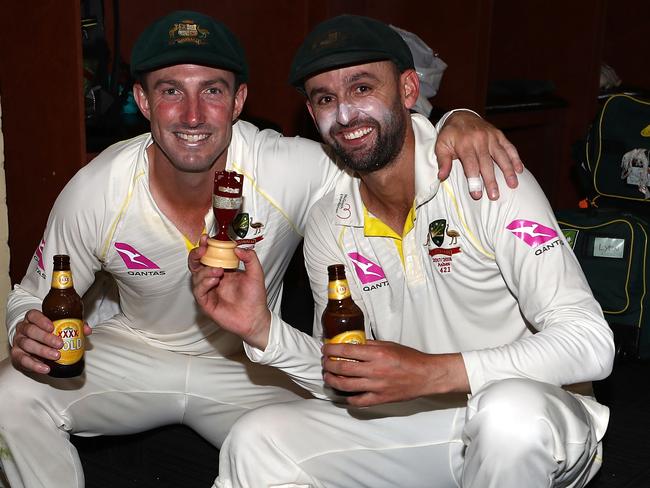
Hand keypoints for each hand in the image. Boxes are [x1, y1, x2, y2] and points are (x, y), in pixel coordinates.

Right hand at [10, 309, 91, 374]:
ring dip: (43, 351)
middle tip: (60, 344)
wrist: (29, 347)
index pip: (33, 315)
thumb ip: (73, 326)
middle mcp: (23, 329)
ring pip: (27, 344)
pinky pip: (23, 360)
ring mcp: (18, 342)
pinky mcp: (16, 355)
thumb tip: (86, 330)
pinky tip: (46, 368)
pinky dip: (35, 365)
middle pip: (31, 330)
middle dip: (46, 337)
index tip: (52, 327)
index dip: (41, 320)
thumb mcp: (58, 327)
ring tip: (56, 356)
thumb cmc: (46, 334)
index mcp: (32, 319)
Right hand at [189, 235, 270, 349]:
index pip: (209, 255)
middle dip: (196, 255)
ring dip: (205, 271)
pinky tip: (214, 281)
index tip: (207, 238)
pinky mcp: (206, 303)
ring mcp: (209, 291)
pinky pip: (199, 291)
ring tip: (218, 271)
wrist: (255, 317)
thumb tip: (237, 248)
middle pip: (196, 264)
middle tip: (203, 250)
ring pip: (196, 276)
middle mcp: (213, 279)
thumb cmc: (255, 297)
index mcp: (223, 270)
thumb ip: (250, 258)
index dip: (205, 246)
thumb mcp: (256, 273)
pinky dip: (204, 284)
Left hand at [321, 340, 468, 406]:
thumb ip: (370, 345)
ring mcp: (376, 386)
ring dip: (332, 380)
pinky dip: (347, 398)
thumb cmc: (410, 359)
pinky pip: (357, 401)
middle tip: (324, 362)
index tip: (325, 348)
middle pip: (342, 368)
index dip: (331, 349)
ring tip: (328, 376)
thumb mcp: (389, 345)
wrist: (426, 376)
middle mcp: (374, 370)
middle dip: (328, 364)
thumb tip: (353, 344)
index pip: (346, 350)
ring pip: (345, 385)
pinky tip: (343, 393)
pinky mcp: (379, 399)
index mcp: (377, 354)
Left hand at [436, 111, 523, 199]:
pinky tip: (519, 170)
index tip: (477, 195)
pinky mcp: (499, 135)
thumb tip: (441, 177)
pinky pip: (509, 147)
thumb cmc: (450, 135)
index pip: (470, 165)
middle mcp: (479, 140)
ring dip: (508, 171)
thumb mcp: (441, 146)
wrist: (461, 115)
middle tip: (494, 196)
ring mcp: (491, 137)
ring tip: (513, 185)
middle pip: (486, 163)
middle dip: (491, 180)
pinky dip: (515, 158)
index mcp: (464, 144)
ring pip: (501, 155)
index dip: (474, 180)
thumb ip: (443, 161)